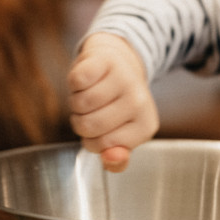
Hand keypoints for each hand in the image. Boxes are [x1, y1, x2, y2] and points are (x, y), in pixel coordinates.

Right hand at [66, 32, 157, 171]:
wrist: (117, 64)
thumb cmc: (116, 105)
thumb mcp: (121, 136)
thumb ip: (116, 159)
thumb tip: (110, 158)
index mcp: (145, 126)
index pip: (102, 146)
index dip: (92, 140)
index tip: (101, 129)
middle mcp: (139, 101)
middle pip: (88, 125)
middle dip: (80, 122)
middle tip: (92, 111)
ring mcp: (124, 78)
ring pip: (80, 104)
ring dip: (76, 102)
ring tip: (89, 95)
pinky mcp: (106, 60)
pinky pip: (76, 81)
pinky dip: (74, 84)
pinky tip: (86, 80)